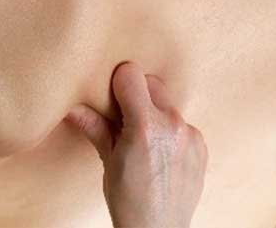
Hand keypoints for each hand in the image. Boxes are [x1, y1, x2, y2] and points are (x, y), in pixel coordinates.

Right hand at [66, 63, 207, 227]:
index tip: (112, 96)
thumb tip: (73, 108)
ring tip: (142, 139)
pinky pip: (182, 123)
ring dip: (154, 111)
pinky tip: (159, 151)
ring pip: (168, 103)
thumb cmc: (129, 200)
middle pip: (152, 83)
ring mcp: (191, 136)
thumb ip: (95, 127)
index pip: (132, 75)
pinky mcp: (201, 146)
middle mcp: (173, 126)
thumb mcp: (108, 161)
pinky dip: (169, 129)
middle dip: (136, 94)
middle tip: (124, 117)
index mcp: (146, 127)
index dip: (118, 83)